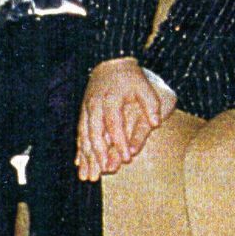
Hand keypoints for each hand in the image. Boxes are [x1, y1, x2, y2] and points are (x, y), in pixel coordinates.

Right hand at [75, 57, 171, 180]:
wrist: (110, 61)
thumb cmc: (130, 77)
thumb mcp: (144, 86)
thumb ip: (151, 104)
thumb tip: (156, 123)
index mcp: (110, 99)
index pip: (114, 124)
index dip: (120, 142)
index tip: (126, 158)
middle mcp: (95, 104)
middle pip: (94, 132)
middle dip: (98, 154)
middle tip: (103, 172)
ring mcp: (86, 108)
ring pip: (83, 135)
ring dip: (86, 156)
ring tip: (88, 174)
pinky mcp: (83, 111)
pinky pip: (79, 133)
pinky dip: (79, 149)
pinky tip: (79, 163)